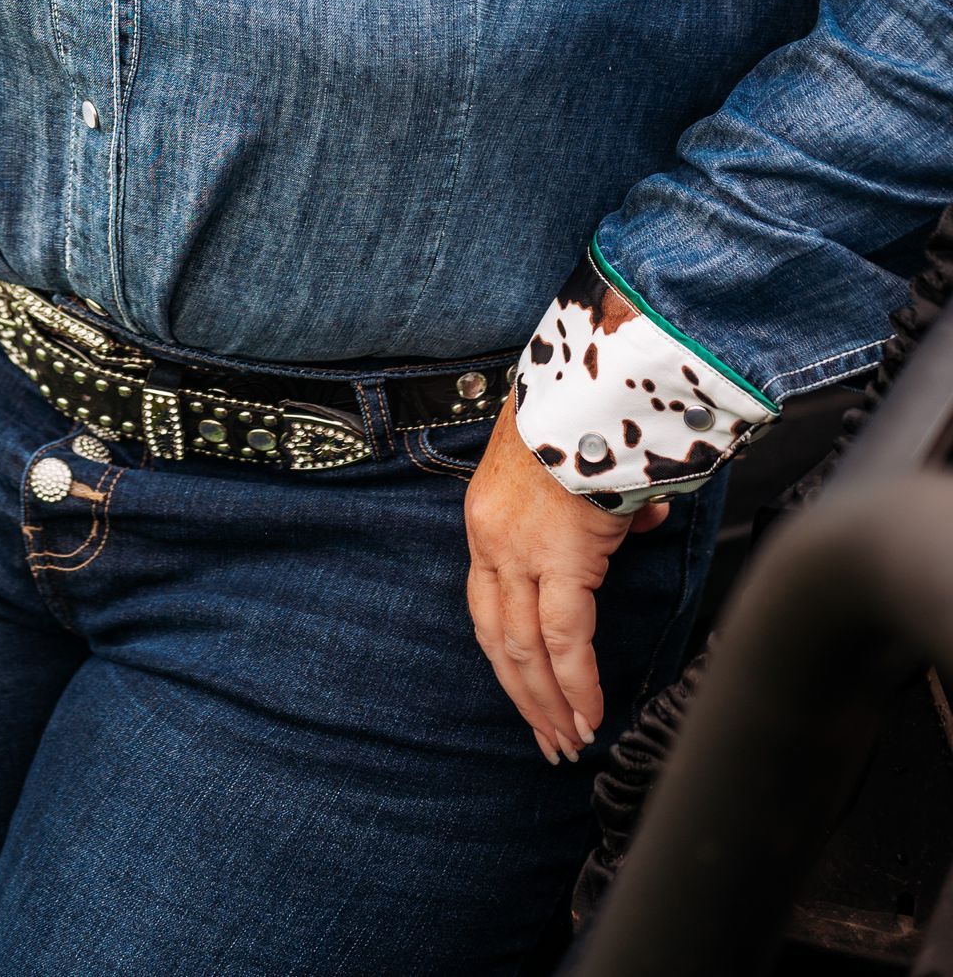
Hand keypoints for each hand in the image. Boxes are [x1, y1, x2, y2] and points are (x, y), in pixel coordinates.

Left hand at [465, 397, 669, 763]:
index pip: (487, 610)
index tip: (525, 698)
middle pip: (498, 640)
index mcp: (486, 523)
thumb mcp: (569, 468)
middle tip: (547, 742)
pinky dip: (576, 682)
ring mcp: (520, 551)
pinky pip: (564, 638)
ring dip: (549, 702)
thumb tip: (640, 519)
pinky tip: (588, 713)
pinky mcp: (560, 556)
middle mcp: (492, 542)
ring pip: (525, 648)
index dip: (506, 661)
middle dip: (524, 697)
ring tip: (570, 741)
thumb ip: (591, 511)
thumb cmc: (585, 417)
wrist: (590, 385)